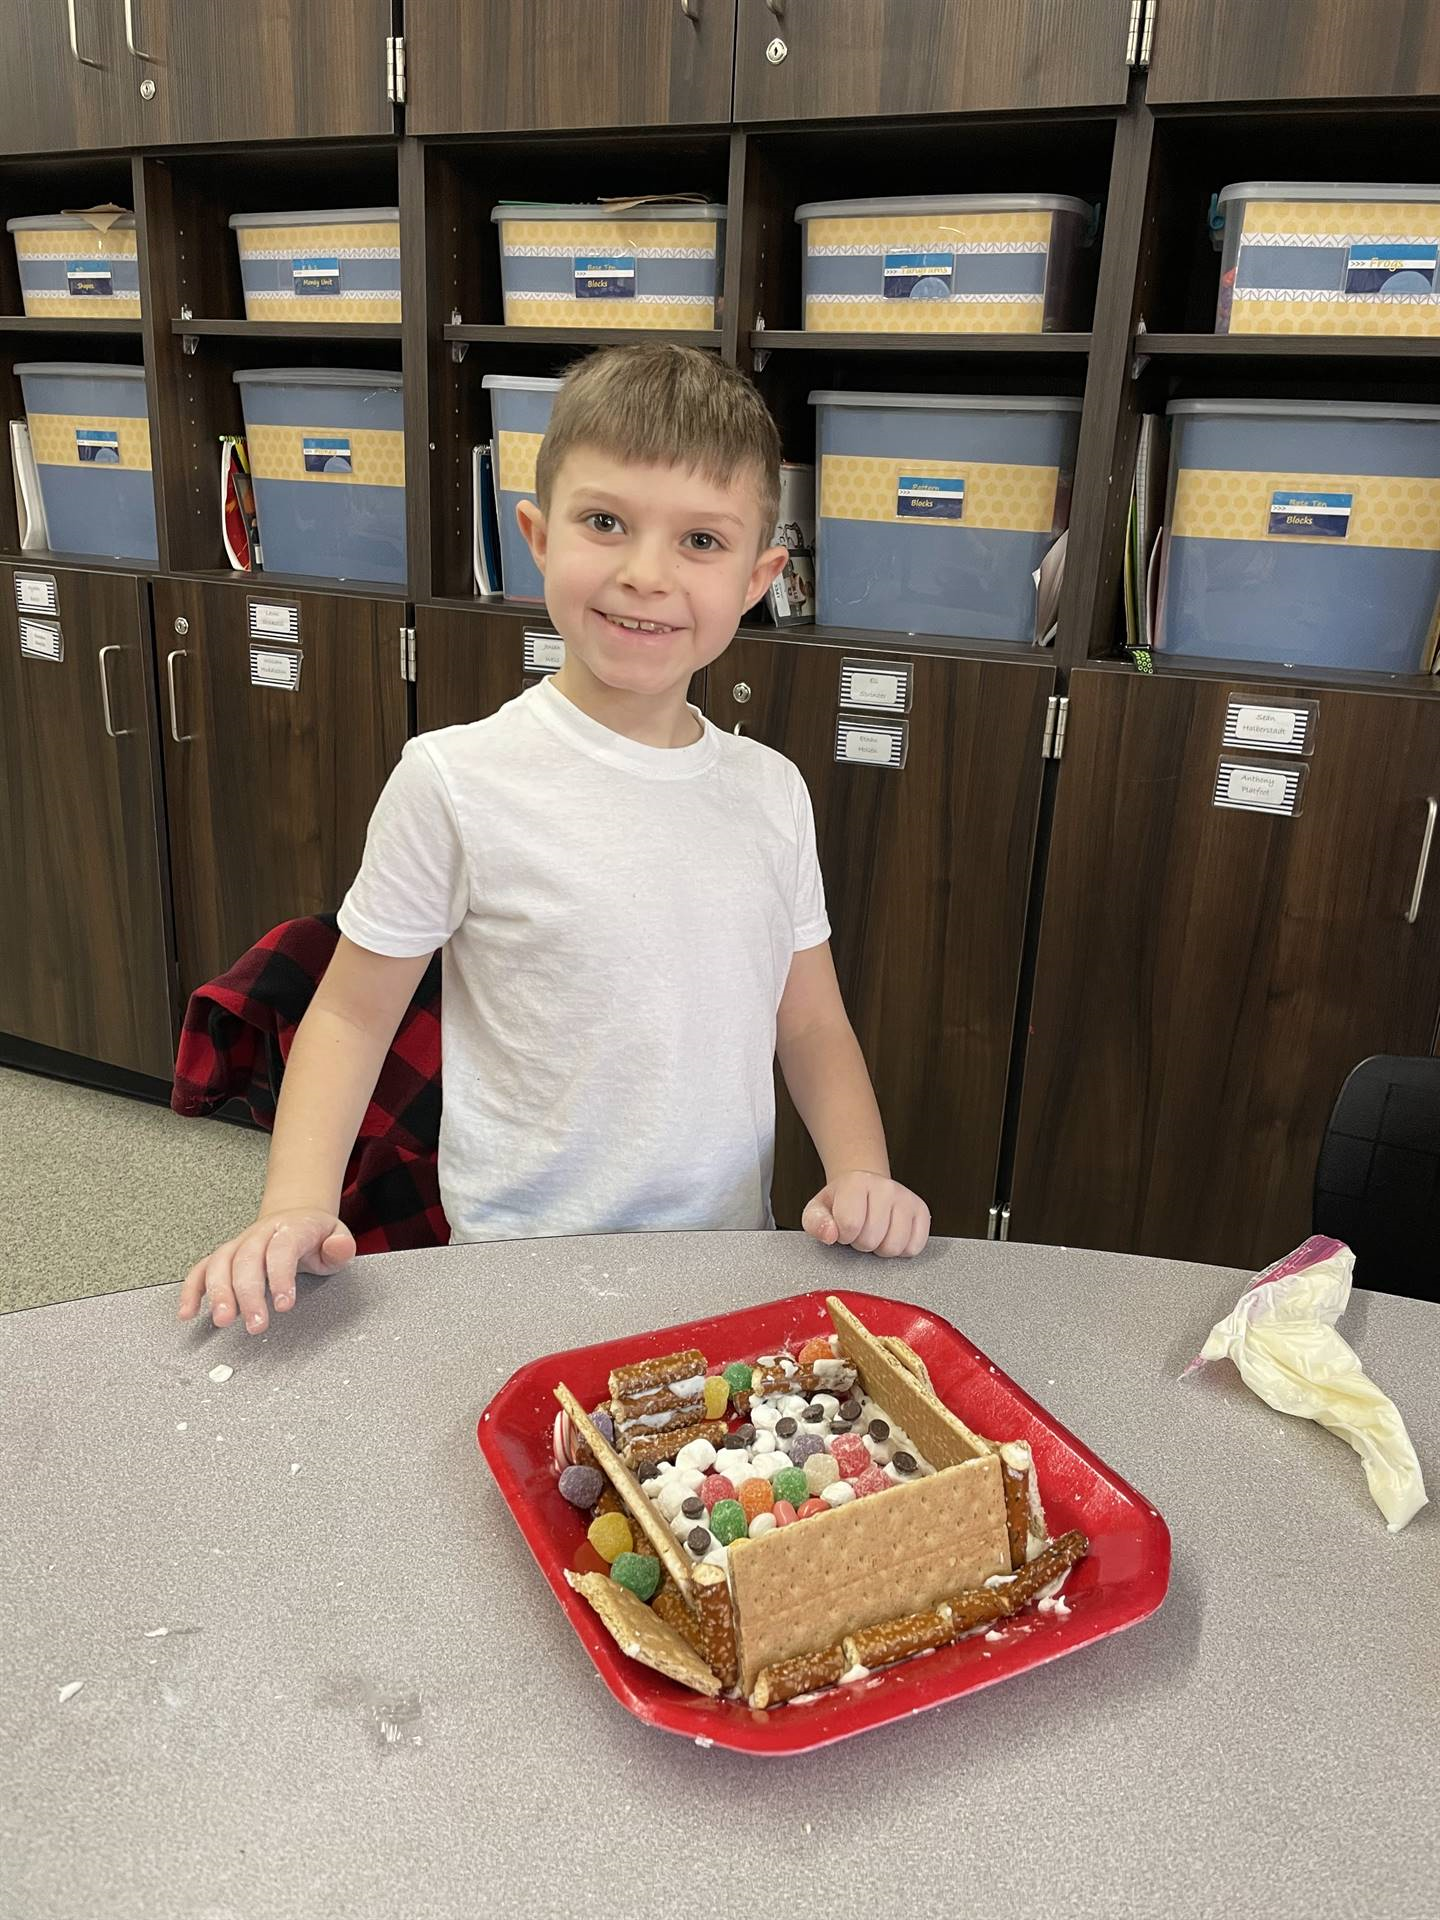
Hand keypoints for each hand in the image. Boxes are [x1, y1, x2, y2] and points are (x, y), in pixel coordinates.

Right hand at [177, 1208, 355, 1334]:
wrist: (296, 1216)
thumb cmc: (315, 1235)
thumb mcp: (337, 1237)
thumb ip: (340, 1247)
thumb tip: (338, 1247)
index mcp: (290, 1227)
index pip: (282, 1249)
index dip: (281, 1276)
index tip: (284, 1305)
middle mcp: (260, 1233)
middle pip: (247, 1260)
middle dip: (248, 1294)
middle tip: (256, 1324)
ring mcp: (239, 1243)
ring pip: (221, 1263)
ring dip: (218, 1293)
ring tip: (223, 1321)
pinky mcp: (224, 1255)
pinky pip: (202, 1269)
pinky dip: (191, 1289)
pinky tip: (187, 1312)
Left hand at [802, 1171, 930, 1257]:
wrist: (864, 1187)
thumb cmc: (840, 1203)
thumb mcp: (817, 1210)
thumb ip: (815, 1223)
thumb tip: (830, 1234)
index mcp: (856, 1182)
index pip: (850, 1225)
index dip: (843, 1235)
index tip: (842, 1228)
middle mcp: (885, 1186)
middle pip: (872, 1239)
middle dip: (861, 1243)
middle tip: (859, 1230)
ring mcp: (906, 1198)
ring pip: (895, 1246)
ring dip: (881, 1248)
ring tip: (875, 1233)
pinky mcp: (921, 1210)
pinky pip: (915, 1247)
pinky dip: (901, 1250)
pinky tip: (891, 1235)